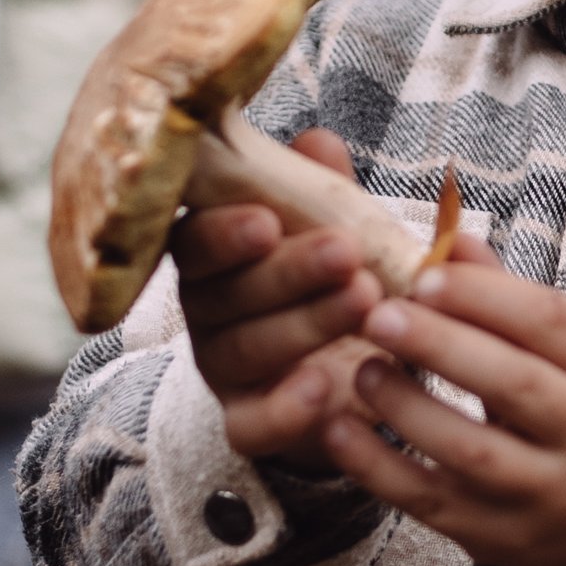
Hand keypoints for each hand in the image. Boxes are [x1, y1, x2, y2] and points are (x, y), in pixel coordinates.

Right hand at [173, 130, 398, 472]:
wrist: (360, 370)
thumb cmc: (334, 281)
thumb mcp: (337, 229)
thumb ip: (322, 192)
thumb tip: (319, 140)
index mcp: (216, 256)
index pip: (198, 241)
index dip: (226, 232)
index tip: (269, 222)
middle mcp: (208, 312)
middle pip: (228, 293)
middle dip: (291, 272)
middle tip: (348, 253)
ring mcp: (224, 372)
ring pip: (246, 351)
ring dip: (306, 325)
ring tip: (367, 300)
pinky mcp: (249, 425)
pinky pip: (252, 425)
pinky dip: (285, 410)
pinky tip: (323, 388)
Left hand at [323, 257, 565, 565]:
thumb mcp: (564, 352)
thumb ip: (506, 297)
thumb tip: (451, 238)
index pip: (552, 321)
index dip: (485, 295)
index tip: (423, 275)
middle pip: (514, 384)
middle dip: (441, 345)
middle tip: (378, 315)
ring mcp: (547, 494)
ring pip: (471, 450)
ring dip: (407, 405)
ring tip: (364, 369)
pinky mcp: (499, 536)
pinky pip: (430, 501)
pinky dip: (378, 467)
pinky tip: (339, 429)